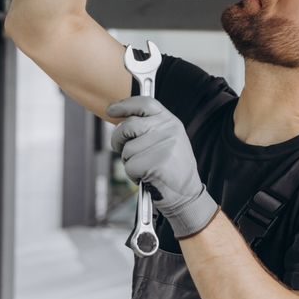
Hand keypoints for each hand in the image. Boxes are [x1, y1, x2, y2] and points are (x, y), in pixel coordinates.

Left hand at [107, 96, 218, 238]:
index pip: (145, 103)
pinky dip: (133, 175)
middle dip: (117, 139)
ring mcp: (164, 146)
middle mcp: (169, 130)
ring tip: (145, 168)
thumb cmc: (172, 169)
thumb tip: (120, 120)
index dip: (125, 105)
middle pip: (128, 125)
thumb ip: (149, 127)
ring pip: (127, 149)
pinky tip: (146, 177)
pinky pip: (129, 166)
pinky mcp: (156, 163)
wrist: (187, 195)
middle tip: (119, 148)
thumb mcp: (168, 141)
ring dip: (129, 161)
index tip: (111, 110)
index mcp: (171, 122)